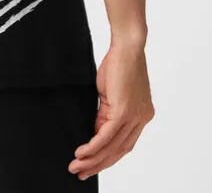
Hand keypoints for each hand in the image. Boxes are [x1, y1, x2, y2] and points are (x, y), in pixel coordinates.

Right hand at [69, 39, 154, 179]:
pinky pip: (107, 136)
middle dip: (99, 164)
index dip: (106, 156)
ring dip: (93, 160)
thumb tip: (95, 129)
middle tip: (81, 172)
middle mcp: (141, 119)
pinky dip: (93, 146)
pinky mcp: (124, 111)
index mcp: (141, 115)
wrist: (127, 46)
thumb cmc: (118, 63)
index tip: (90, 163)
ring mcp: (134, 117)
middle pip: (119, 151)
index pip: (123, 143)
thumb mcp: (110, 93)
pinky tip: (83, 153)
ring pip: (112, 147)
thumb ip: (106, 113)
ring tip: (77, 166)